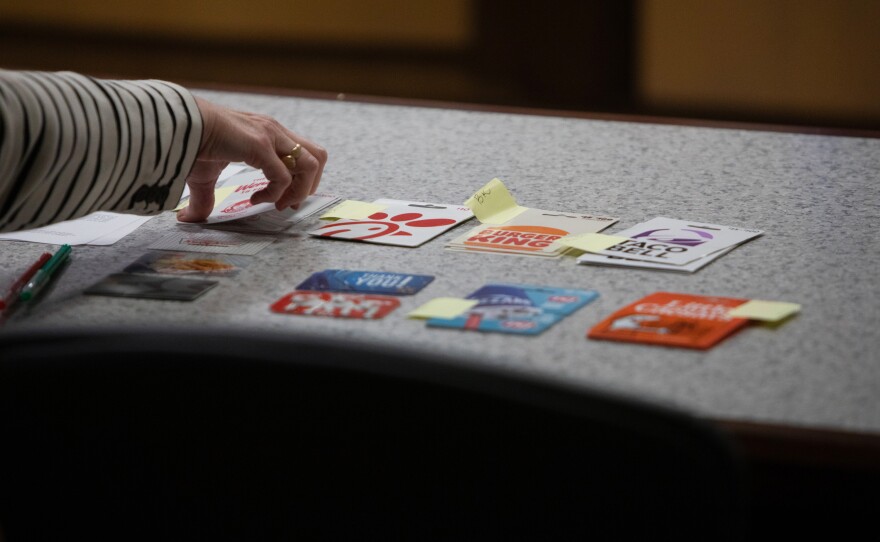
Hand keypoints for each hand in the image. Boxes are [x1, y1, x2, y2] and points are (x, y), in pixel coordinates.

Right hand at [177, 97, 327, 222]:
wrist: (177, 124)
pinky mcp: (259, 145)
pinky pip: (283, 176)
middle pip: (318, 157)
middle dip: (308, 187)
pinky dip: (275, 194)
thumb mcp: (203, 175)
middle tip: (286, 204)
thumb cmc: (190, 144)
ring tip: (276, 203)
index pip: (306, 154)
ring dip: (298, 191)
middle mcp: (275, 132)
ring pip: (311, 165)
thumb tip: (188, 218)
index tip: (283, 201)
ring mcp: (270, 136)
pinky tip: (254, 199)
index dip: (302, 181)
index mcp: (270, 134)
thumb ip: (205, 197)